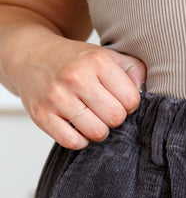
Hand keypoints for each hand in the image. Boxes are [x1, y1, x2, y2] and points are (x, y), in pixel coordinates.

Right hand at [8, 31, 145, 148]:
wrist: (31, 54)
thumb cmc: (75, 60)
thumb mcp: (105, 55)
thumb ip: (132, 68)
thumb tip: (142, 87)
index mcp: (97, 61)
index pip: (131, 100)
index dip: (129, 105)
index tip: (118, 100)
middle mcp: (76, 77)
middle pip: (115, 118)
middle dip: (114, 118)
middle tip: (104, 111)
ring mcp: (56, 96)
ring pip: (97, 132)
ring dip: (99, 131)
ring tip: (92, 119)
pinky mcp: (41, 114)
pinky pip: (73, 142)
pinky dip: (80, 140)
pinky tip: (78, 127)